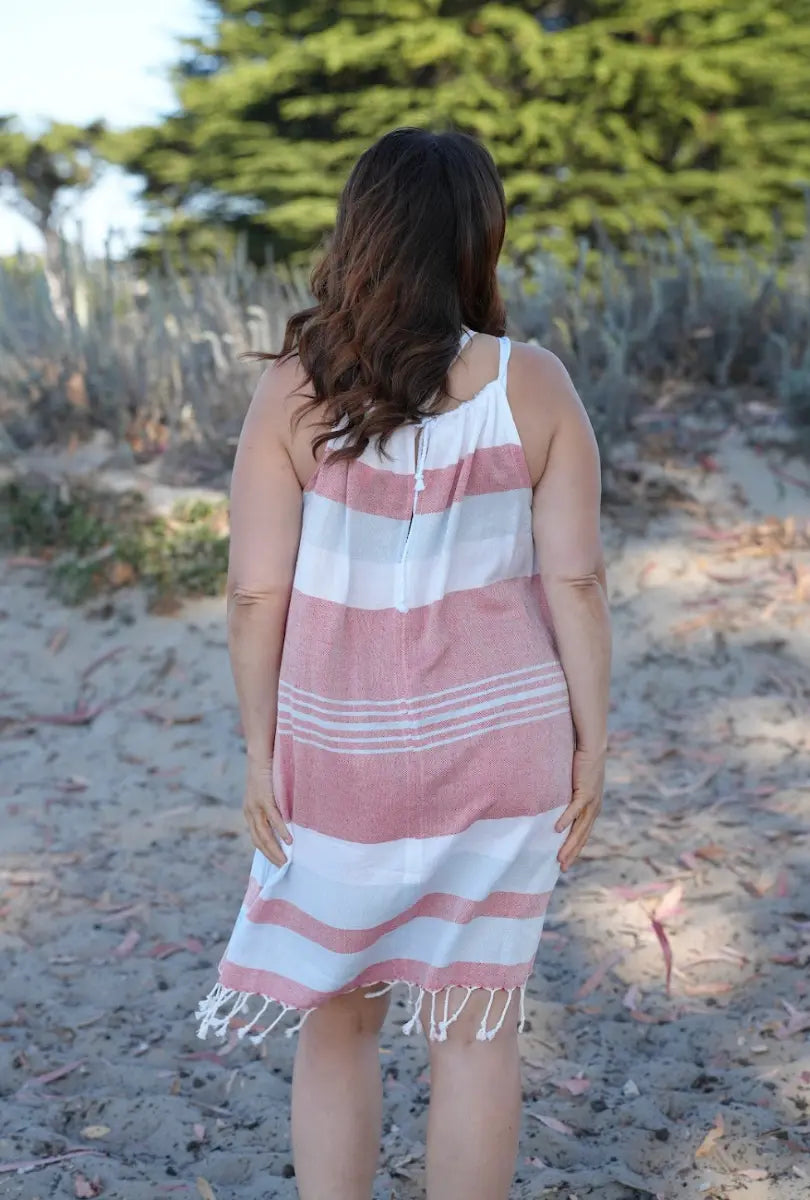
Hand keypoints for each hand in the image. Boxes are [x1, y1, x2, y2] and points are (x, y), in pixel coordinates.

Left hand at [243, 757, 291, 865]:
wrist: (260, 755)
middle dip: (270, 855)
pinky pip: (274, 819)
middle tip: (282, 867)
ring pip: (264, 834)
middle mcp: (250, 812)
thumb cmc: (267, 774)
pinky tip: (289, 840)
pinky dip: (281, 831)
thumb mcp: (266, 795)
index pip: (256, 838)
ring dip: (275, 849)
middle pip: (259, 840)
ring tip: (285, 860)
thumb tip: (284, 823)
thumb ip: (271, 809)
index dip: (265, 852)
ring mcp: (256, 806)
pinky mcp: (264, 799)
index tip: (276, 863)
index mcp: (250, 813)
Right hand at [555, 747, 604, 871]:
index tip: (565, 863)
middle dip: (572, 853)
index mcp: (593, 808)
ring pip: (579, 828)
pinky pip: (574, 808)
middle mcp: (594, 808)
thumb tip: (554, 807)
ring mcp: (591, 801)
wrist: (592, 746)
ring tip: (559, 857)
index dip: (575, 849)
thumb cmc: (581, 763)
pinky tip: (557, 830)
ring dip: (569, 843)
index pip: (583, 834)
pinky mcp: (585, 790)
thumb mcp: (575, 785)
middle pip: (582, 835)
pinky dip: (566, 819)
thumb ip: (569, 797)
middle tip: (562, 868)